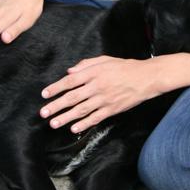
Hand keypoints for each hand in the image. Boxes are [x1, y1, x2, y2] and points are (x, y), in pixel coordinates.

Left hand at [39, 56, 157, 133]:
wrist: (146, 78)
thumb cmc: (125, 67)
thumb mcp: (105, 60)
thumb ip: (86, 64)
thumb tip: (69, 72)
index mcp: (94, 73)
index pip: (70, 81)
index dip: (56, 88)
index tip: (45, 94)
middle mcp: (97, 86)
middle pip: (72, 97)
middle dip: (56, 106)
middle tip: (43, 112)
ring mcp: (104, 99)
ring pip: (81, 110)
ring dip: (66, 117)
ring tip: (53, 123)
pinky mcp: (112, 109)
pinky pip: (95, 118)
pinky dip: (84, 124)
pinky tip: (74, 129)